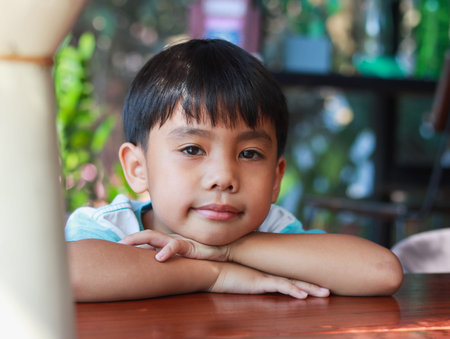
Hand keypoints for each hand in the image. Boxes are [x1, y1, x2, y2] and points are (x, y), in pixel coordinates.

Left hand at [119, 230, 229, 261]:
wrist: (224, 251)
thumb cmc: (203, 255)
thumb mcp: (184, 258)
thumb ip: (172, 259)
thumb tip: (156, 267)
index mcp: (168, 241)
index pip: (147, 238)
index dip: (132, 241)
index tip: (117, 247)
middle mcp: (171, 239)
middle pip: (146, 235)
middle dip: (130, 239)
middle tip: (116, 244)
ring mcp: (179, 241)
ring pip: (155, 236)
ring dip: (139, 240)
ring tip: (126, 244)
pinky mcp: (189, 246)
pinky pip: (176, 246)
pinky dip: (166, 251)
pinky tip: (159, 257)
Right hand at [210, 262, 329, 298]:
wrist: (209, 268)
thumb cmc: (220, 271)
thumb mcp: (238, 274)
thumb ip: (247, 275)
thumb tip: (252, 278)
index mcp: (265, 270)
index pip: (288, 273)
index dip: (302, 277)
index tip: (316, 281)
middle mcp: (268, 271)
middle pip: (296, 276)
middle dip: (313, 283)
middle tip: (329, 288)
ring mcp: (264, 275)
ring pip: (293, 281)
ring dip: (311, 288)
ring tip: (326, 293)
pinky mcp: (258, 281)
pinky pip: (280, 286)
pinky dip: (293, 290)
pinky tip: (304, 296)